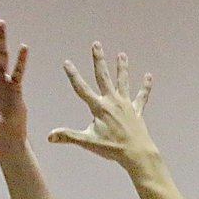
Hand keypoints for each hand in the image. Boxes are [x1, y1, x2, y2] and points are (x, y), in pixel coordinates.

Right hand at [49, 42, 153, 167]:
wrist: (136, 153)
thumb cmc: (112, 148)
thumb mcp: (88, 142)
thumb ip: (69, 136)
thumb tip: (50, 137)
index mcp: (99, 108)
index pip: (82, 89)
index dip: (73, 76)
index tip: (67, 62)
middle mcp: (112, 102)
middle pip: (104, 77)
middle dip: (99, 60)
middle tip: (96, 44)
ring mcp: (125, 105)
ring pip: (123, 82)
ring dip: (122, 68)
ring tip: (122, 55)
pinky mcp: (136, 111)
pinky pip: (141, 97)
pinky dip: (145, 87)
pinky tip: (148, 76)